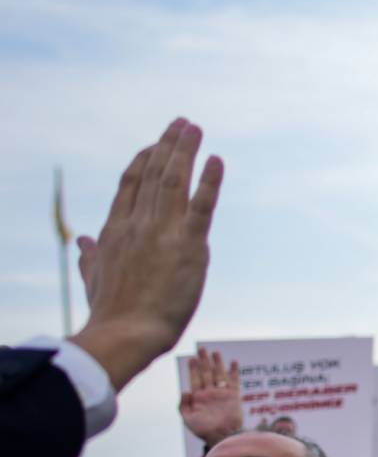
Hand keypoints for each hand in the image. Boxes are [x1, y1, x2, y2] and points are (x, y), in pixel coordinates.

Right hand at [71, 118, 224, 390]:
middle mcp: (138, 225)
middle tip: (182, 123)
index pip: (130, 186)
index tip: (154, 145)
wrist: (126, 333)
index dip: (143, 161)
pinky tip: (216, 160)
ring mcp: (163, 233)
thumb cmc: (111, 312)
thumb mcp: (94, 279)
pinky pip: (202, 207)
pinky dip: (209, 181)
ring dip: (185, 151)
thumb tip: (81, 242)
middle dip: (168, 146)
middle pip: (154, 175)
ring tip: (194, 128)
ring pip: (174, 181)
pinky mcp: (189, 246)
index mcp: (116, 231)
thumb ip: (90, 258)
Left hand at [179, 347, 242, 444]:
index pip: (195, 379)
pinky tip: (234, 362)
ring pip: (219, 375)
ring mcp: (222, 394)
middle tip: (202, 348)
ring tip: (216, 352)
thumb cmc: (204, 431)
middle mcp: (210, 393)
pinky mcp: (234, 397)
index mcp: (198, 398)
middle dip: (204, 361)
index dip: (193, 368)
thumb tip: (185, 390)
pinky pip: (234, 381)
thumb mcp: (188, 419)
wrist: (222, 437)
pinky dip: (234, 372)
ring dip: (218, 363)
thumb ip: (183, 405)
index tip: (191, 358)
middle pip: (206, 373)